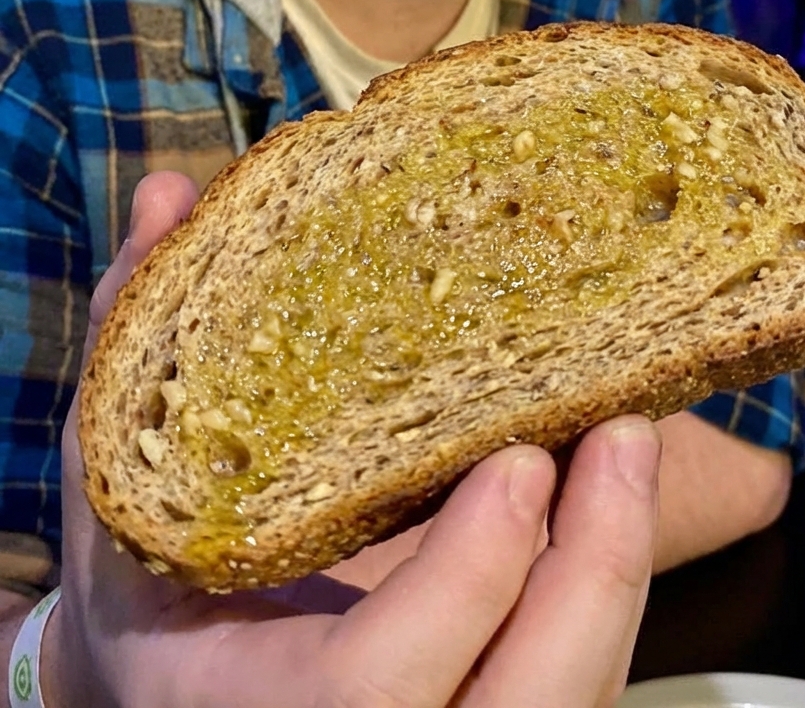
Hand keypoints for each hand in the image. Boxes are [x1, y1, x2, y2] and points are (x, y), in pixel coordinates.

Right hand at [46, 172, 660, 707]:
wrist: (176, 684)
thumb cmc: (145, 581)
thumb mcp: (130, 471)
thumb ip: (137, 337)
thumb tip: (171, 190)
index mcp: (257, 706)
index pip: (375, 686)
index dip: (465, 578)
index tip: (516, 455)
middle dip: (595, 566)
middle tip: (623, 429)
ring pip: (574, 695)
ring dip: (621, 565)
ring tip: (633, 436)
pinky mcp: (487, 703)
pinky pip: (578, 670)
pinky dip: (607, 578)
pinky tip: (612, 480)